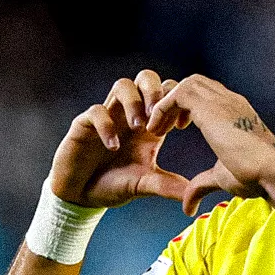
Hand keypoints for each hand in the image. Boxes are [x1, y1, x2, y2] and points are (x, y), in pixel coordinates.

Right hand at [48, 70, 191, 207]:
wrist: (82, 196)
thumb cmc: (114, 185)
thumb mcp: (144, 185)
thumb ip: (167, 186)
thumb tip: (192, 194)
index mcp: (149, 124)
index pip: (167, 93)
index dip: (177, 102)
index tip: (182, 126)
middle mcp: (129, 114)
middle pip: (146, 78)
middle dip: (155, 91)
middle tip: (158, 116)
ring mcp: (108, 116)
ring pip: (122, 85)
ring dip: (134, 101)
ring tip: (139, 127)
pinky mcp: (84, 125)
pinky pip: (96, 111)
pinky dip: (107, 125)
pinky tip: (114, 147)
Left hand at [146, 74, 274, 214]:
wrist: (272, 174)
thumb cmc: (256, 178)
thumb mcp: (222, 178)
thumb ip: (201, 184)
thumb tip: (187, 206)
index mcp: (237, 113)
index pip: (208, 94)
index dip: (188, 107)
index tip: (177, 128)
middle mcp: (231, 102)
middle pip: (196, 84)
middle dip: (175, 101)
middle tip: (164, 126)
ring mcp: (223, 101)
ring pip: (186, 84)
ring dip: (167, 102)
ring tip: (157, 127)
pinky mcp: (212, 107)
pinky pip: (178, 93)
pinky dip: (163, 107)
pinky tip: (157, 129)